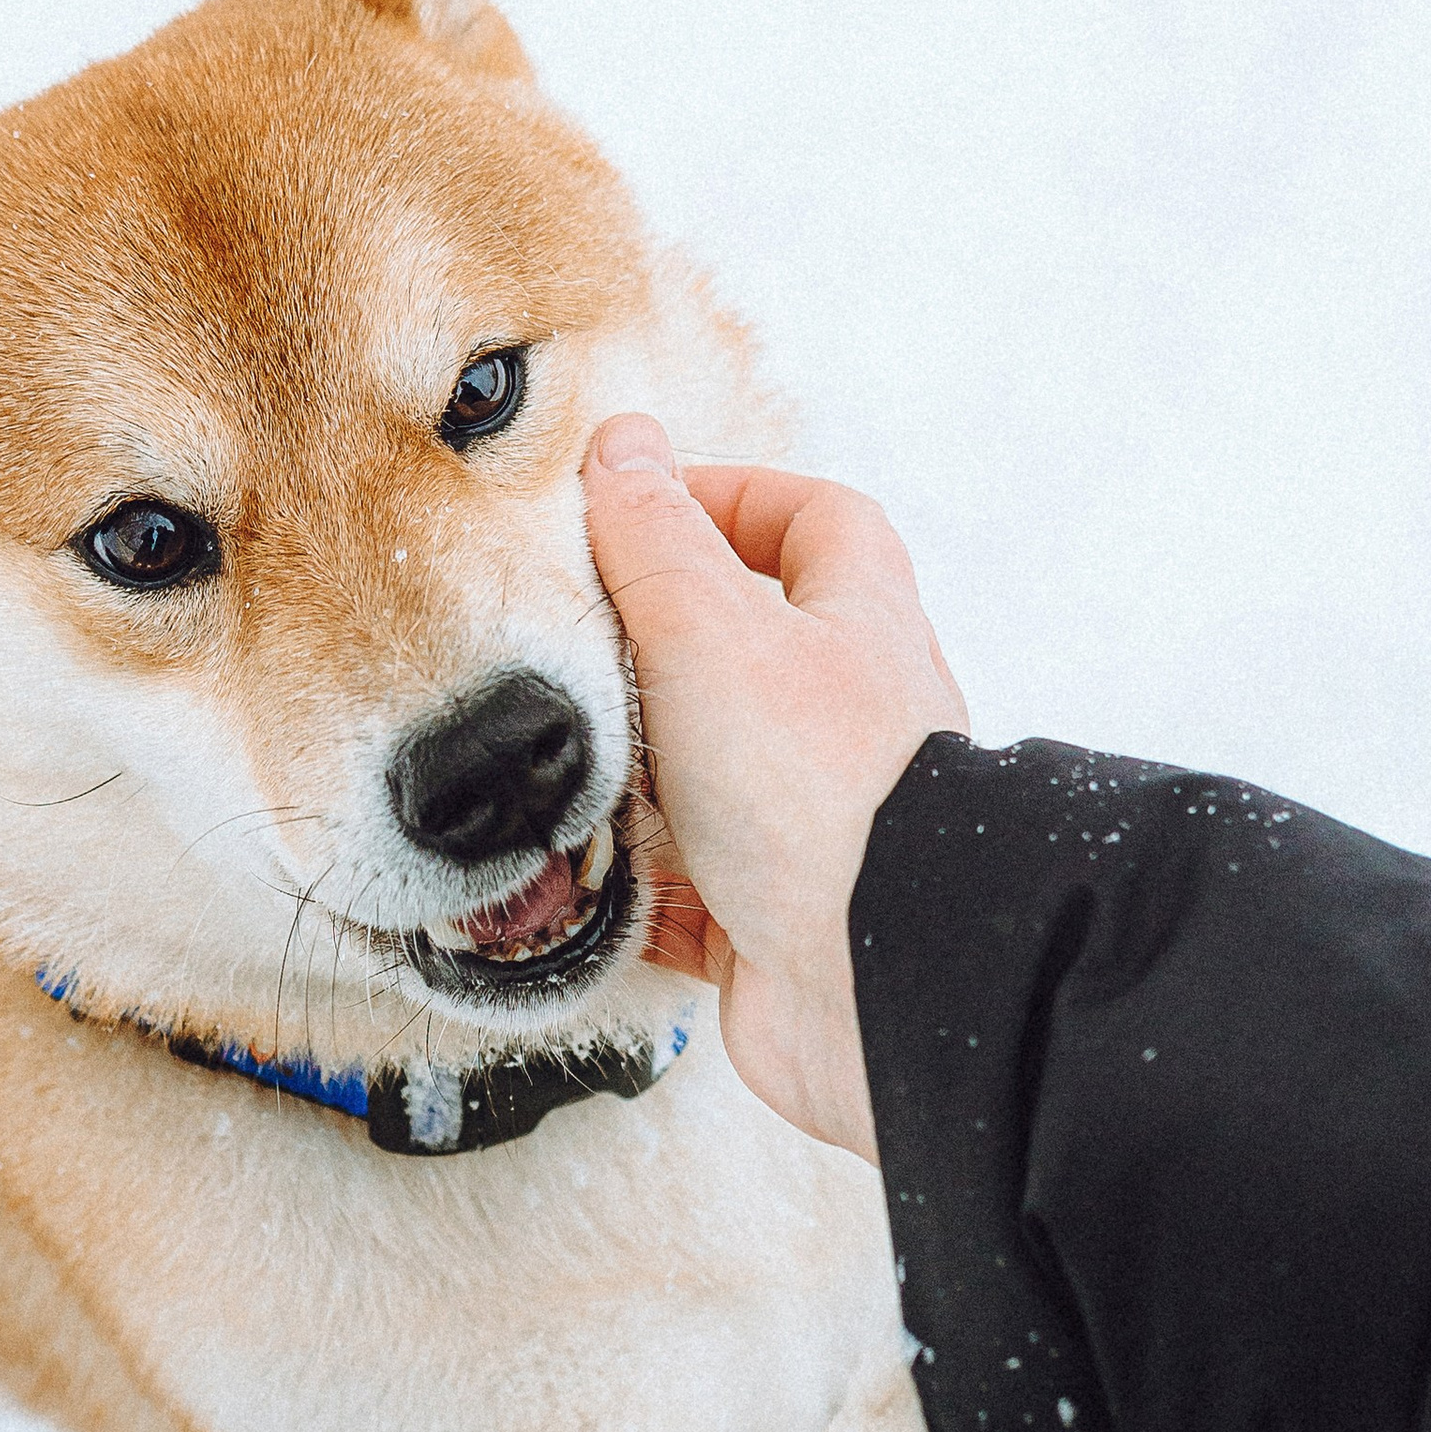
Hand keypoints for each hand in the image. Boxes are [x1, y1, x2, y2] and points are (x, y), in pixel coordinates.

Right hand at [581, 419, 968, 1158]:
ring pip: (711, 780)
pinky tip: (574, 876)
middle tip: (569, 643)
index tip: (641, 508)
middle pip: (753, 654)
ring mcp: (816, 829)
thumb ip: (655, 541)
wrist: (880, 982)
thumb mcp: (712, 631)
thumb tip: (622, 449)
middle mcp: (848, 726)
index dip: (735, 499)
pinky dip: (629, 886)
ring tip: (550, 765)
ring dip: (632, 775)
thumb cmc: (821, 795)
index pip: (817, 524)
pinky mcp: (775, 925)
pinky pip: (689, 895)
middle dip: (657, 648)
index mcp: (856, 630)